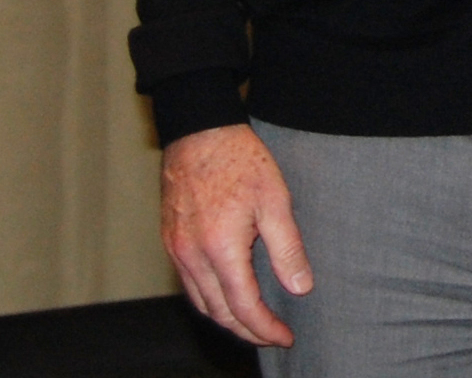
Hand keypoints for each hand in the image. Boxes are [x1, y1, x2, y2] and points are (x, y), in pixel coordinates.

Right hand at [160, 124, 309, 347]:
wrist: (200, 133)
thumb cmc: (241, 161)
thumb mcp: (275, 200)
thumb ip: (287, 248)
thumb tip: (300, 288)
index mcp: (220, 249)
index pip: (243, 306)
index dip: (265, 328)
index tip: (285, 338)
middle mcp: (192, 257)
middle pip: (219, 313)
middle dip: (247, 331)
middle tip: (274, 337)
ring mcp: (176, 250)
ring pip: (201, 303)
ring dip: (227, 319)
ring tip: (255, 324)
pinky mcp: (171, 241)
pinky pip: (190, 285)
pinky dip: (210, 300)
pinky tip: (228, 297)